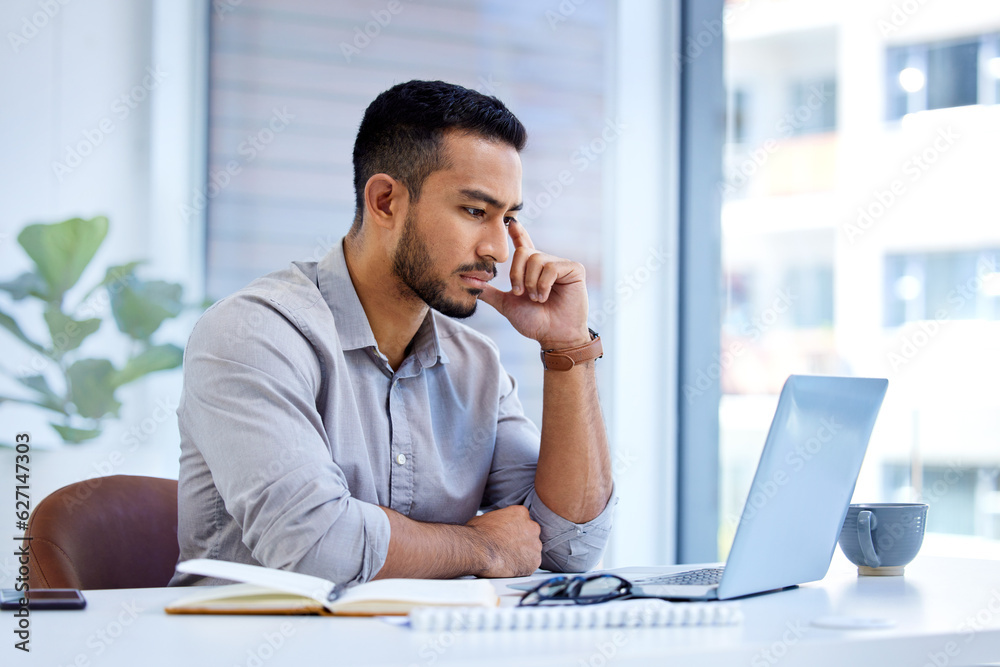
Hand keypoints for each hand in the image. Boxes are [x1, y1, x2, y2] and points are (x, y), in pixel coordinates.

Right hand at [465, 505, 541, 577]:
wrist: (478, 550)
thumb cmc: (478, 534)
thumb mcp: (486, 517)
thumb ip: (497, 520)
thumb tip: (493, 525)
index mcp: (521, 513)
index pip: (523, 520)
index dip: (514, 529)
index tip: (508, 536)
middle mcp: (532, 527)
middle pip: (530, 534)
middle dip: (521, 541)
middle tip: (508, 548)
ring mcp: (535, 545)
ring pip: (532, 550)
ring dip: (523, 554)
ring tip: (508, 559)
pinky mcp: (534, 562)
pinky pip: (531, 564)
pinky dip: (523, 567)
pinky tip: (511, 567)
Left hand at [477, 221, 590, 348]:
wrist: (553, 336)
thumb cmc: (534, 322)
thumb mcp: (506, 304)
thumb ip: (489, 291)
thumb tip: (467, 281)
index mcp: (532, 269)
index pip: (523, 245)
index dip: (517, 232)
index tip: (510, 221)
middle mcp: (546, 263)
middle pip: (523, 253)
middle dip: (516, 275)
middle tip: (520, 293)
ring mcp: (561, 265)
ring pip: (536, 259)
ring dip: (531, 283)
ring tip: (537, 299)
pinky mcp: (574, 269)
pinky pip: (551, 267)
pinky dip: (544, 284)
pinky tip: (546, 297)